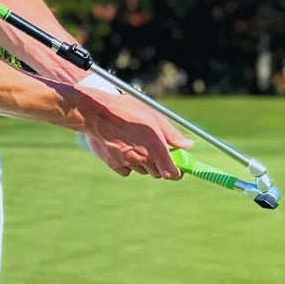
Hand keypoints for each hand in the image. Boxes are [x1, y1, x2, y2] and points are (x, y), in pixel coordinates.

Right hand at [73, 82, 190, 177]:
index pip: (171, 173)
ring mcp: (127, 163)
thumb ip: (172, 134)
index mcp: (155, 148)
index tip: (179, 167)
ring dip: (144, 162)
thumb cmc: (126, 110)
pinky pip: (127, 170)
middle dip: (160, 164)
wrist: (96, 114)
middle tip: (156, 149)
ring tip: (137, 143)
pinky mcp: (114, 165)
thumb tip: (188, 145)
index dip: (177, 172)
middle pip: (157, 172)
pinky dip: (129, 164)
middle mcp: (142, 159)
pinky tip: (124, 148)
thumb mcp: (154, 116)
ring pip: (142, 170)